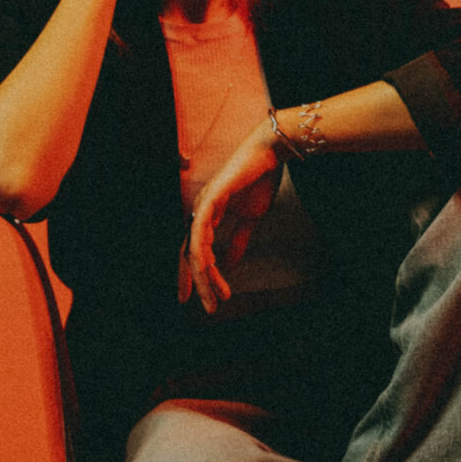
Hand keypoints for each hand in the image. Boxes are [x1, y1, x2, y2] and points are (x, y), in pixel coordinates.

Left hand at [184, 123, 281, 312]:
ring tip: (212, 296)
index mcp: (209, 217)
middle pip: (190, 253)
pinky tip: (206, 268)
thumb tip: (230, 264)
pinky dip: (202, 250)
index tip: (202, 298)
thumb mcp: (250, 219)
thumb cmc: (259, 181)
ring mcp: (203, 204)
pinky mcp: (211, 197)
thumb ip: (238, 241)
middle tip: (198, 306)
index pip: (197, 251)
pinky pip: (201, 229)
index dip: (197, 275)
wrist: (270, 155)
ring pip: (195, 247)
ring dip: (203, 274)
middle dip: (193, 281)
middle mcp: (201, 212)